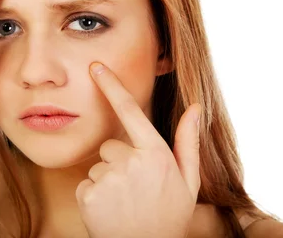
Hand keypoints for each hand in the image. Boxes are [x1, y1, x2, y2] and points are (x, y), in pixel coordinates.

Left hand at [76, 62, 201, 237]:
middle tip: (134, 189)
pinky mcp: (88, 194)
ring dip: (107, 180)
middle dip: (119, 161)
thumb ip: (188, 142)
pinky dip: (94, 195)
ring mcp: (108, 178)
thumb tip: (196, 107)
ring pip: (99, 165)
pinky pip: (86, 183)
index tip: (95, 67)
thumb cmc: (169, 216)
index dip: (111, 86)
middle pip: (111, 145)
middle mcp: (131, 162)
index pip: (130, 111)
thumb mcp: (188, 181)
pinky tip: (110, 210)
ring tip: (124, 202)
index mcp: (156, 154)